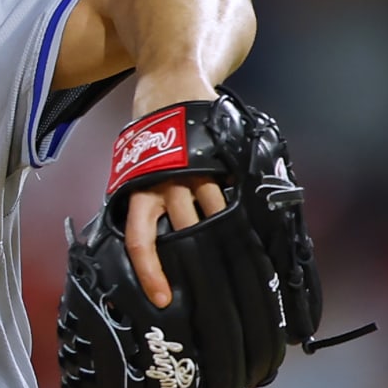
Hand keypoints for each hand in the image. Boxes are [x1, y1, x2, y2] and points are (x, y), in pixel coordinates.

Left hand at [126, 69, 227, 306]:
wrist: (169, 87)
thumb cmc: (151, 139)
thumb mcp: (135, 171)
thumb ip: (143, 205)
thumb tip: (153, 251)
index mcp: (139, 190)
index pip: (140, 239)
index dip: (151, 272)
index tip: (163, 300)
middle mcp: (166, 181)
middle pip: (185, 230)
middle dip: (199, 258)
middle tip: (213, 284)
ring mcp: (195, 168)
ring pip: (216, 212)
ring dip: (226, 232)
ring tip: (239, 254)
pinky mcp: (218, 156)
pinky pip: (233, 191)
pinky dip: (242, 207)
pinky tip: (252, 221)